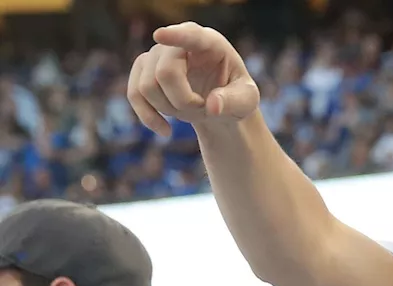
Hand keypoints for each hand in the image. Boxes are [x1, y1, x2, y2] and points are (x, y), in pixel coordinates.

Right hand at [127, 22, 260, 136]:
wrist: (217, 102)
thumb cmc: (235, 95)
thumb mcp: (247, 100)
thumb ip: (234, 101)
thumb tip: (213, 106)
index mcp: (209, 42)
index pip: (191, 35)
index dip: (175, 36)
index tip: (160, 36)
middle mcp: (178, 43)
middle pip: (165, 73)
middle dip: (184, 102)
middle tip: (204, 109)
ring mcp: (156, 54)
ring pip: (147, 86)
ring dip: (170, 110)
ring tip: (193, 111)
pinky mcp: (142, 70)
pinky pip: (134, 94)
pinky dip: (148, 117)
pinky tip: (165, 131)